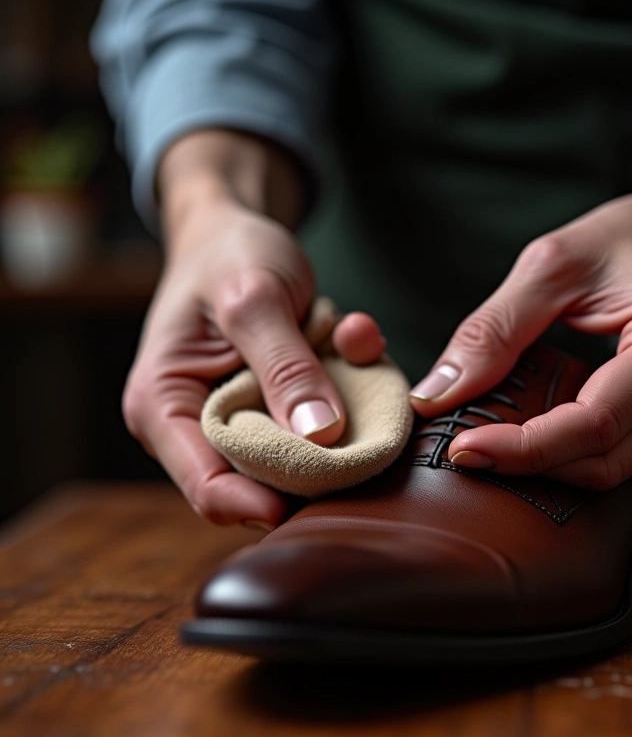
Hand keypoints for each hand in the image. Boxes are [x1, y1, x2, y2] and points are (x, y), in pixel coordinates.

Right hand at [124, 131, 384, 527]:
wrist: (235, 233)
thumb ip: (284, 364)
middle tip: (362, 422)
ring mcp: (240, 419)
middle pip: (259, 481)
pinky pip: (321, 421)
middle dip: (316, 457)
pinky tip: (355, 340)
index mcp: (163, 406)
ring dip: (341, 415)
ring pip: (299, 455)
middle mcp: (197, 424)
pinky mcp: (274, 408)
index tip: (322, 496)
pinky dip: (349, 387)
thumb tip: (319, 434)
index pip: (207, 485)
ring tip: (352, 352)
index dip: (261, 503)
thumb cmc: (227, 256)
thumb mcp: (254, 298)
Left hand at [410, 144, 631, 489]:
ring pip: (619, 472)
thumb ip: (493, 331)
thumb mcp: (556, 264)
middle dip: (529, 461)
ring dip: (558, 461)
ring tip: (515, 426)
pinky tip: (567, 422)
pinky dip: (593, 454)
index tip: (463, 450)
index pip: (590, 427)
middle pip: (602, 462)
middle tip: (474, 442)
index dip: (520, 448)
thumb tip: (437, 395)